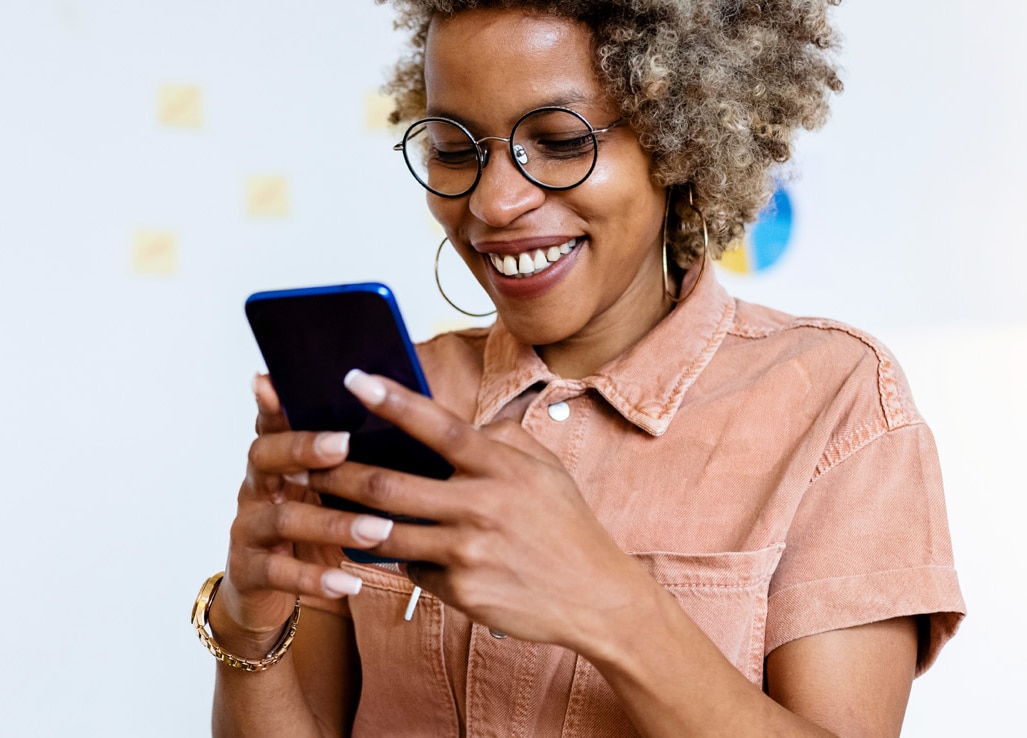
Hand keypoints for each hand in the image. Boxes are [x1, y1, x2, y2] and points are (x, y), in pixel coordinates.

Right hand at [208, 375, 394, 656]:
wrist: (268, 594)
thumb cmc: (314, 527)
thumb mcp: (328, 490)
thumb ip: (352, 460)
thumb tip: (407, 424)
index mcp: (277, 459)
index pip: (273, 422)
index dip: (273, 403)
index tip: (276, 381)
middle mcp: (256, 486)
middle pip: (266, 456)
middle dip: (304, 448)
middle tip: (343, 444)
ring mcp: (248, 528)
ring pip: (284, 517)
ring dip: (333, 522)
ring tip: (378, 529)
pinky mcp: (249, 570)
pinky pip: (280, 572)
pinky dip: (316, 577)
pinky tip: (350, 582)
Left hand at [307, 370, 652, 651]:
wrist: (597, 596)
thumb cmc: (567, 525)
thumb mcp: (546, 469)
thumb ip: (502, 439)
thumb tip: (458, 424)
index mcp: (502, 467)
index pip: (438, 426)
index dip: (392, 401)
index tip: (353, 379)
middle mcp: (482, 505)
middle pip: (390, 486)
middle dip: (339, 474)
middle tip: (305, 461)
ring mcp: (469, 551)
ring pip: (387, 533)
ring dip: (349, 521)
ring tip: (322, 507)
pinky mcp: (462, 590)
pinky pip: (415, 569)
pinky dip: (406, 559)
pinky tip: (404, 553)